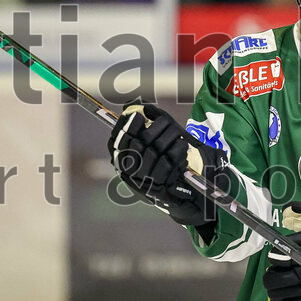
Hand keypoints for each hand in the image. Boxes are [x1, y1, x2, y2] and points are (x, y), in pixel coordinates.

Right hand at [107, 102, 229, 227]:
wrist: (179, 195)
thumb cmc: (164, 163)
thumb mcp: (153, 144)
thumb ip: (145, 125)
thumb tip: (137, 106)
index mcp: (123, 161)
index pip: (118, 142)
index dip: (126, 127)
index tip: (137, 115)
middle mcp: (128, 173)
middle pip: (136, 145)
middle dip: (153, 130)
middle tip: (166, 122)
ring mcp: (142, 183)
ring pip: (153, 153)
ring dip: (168, 140)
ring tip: (178, 136)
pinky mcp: (159, 189)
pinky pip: (167, 165)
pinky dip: (177, 152)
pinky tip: (182, 148)